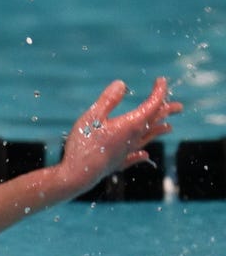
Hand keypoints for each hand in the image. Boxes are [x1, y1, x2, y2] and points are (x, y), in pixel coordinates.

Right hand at [58, 77, 181, 191]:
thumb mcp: (92, 117)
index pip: (152, 104)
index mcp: (130, 124)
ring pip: (147, 139)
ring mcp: (126, 153)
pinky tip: (144, 154)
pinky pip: (134, 157)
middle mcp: (133, 138)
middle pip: (155, 122)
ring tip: (168, 127)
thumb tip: (121, 84)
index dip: (159, 91)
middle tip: (178, 107)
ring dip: (159, 131)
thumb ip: (107, 100)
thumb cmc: (83, 145)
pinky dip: (142, 153)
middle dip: (166, 111)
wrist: (77, 175)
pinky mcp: (117, 164)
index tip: (161, 80)